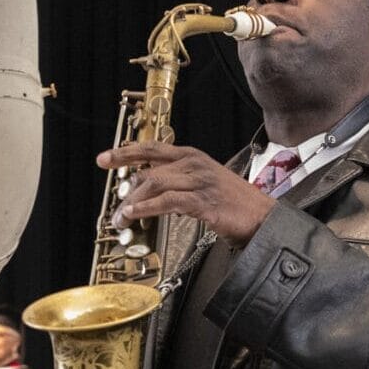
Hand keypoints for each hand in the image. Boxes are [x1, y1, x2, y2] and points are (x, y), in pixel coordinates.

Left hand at [99, 143, 277, 244]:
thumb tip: (153, 191)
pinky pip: (168, 202)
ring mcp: (200, 182)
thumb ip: (180, 182)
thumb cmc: (237, 204)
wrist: (264, 217)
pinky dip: (147, 208)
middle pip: (148, 170)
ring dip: (133, 203)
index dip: (125, 152)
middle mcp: (194, 165)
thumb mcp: (205, 183)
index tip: (104, 159)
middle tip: (117, 210)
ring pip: (155, 185)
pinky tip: (136, 214)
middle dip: (127, 191)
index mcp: (193, 157)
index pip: (152, 148)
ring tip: (122, 219)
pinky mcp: (204, 201)